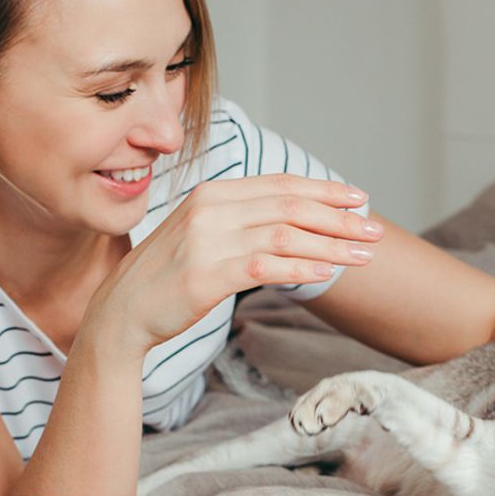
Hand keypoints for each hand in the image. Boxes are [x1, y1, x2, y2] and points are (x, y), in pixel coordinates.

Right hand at [83, 174, 382, 354]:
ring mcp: (206, 241)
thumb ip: (242, 219)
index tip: (359, 198)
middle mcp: (210, 209)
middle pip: (290, 205)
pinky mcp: (206, 276)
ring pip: (286, 234)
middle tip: (373, 229)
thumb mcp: (202, 233)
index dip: (324, 189)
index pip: (281, 184)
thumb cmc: (168, 276)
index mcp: (213, 193)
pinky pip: (266, 266)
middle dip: (339, 217)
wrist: (121, 311)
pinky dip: (302, 267)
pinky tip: (327, 272)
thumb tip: (297, 217)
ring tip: (364, 255)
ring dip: (332, 244)